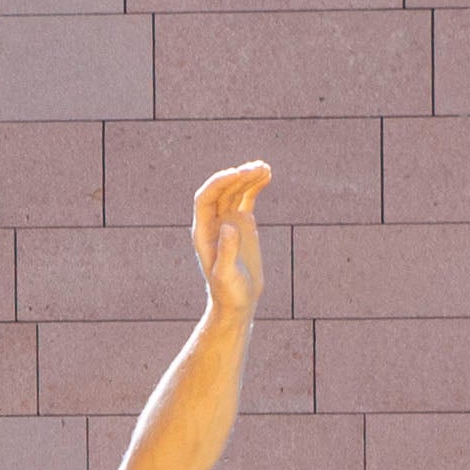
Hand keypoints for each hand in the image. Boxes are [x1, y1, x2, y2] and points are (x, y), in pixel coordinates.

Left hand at [193, 162, 270, 317]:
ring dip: (249, 177)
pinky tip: (267, 175)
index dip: (219, 183)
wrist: (238, 301)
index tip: (237, 174)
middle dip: (239, 177)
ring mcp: (228, 220)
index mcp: (203, 231)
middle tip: (257, 168)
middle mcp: (213, 221)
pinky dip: (256, 186)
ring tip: (266, 168)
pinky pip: (247, 198)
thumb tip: (228, 226)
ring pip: (236, 191)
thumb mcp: (226, 275)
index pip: (206, 198)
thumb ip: (226, 251)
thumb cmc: (229, 292)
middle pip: (223, 190)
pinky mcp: (242, 223)